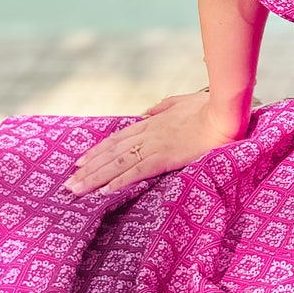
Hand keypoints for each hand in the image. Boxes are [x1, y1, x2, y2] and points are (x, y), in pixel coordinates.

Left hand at [64, 90, 247, 195]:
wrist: (224, 113)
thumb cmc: (210, 107)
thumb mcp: (183, 101)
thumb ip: (164, 106)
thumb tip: (148, 111)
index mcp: (152, 122)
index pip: (117, 139)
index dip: (96, 151)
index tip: (80, 162)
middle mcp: (148, 134)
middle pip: (111, 153)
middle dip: (88, 168)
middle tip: (69, 183)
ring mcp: (154, 145)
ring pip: (117, 163)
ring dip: (95, 177)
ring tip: (76, 190)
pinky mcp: (165, 157)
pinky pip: (137, 171)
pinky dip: (119, 181)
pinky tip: (105, 191)